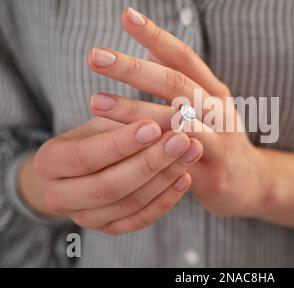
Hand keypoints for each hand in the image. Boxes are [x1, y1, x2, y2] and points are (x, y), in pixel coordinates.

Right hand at [19, 117, 203, 233]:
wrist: (81, 171)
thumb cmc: (94, 137)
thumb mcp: (102, 122)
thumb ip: (124, 120)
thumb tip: (161, 117)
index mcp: (49, 162)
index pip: (85, 157)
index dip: (122, 143)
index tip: (154, 126)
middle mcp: (59, 196)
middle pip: (107, 186)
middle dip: (149, 163)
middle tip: (181, 140)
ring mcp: (84, 217)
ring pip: (127, 204)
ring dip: (164, 178)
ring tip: (191, 154)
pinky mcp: (108, 228)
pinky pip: (139, 220)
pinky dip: (165, 200)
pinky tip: (185, 178)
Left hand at [87, 8, 272, 217]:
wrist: (251, 182)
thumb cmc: (220, 139)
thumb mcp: (209, 107)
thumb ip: (182, 82)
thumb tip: (149, 53)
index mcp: (215, 92)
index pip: (184, 57)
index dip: (157, 35)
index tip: (126, 15)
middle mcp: (220, 111)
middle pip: (177, 83)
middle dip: (134, 69)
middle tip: (96, 56)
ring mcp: (221, 142)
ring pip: (177, 121)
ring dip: (135, 110)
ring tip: (96, 101)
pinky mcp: (213, 175)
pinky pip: (179, 161)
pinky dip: (153, 151)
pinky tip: (123, 145)